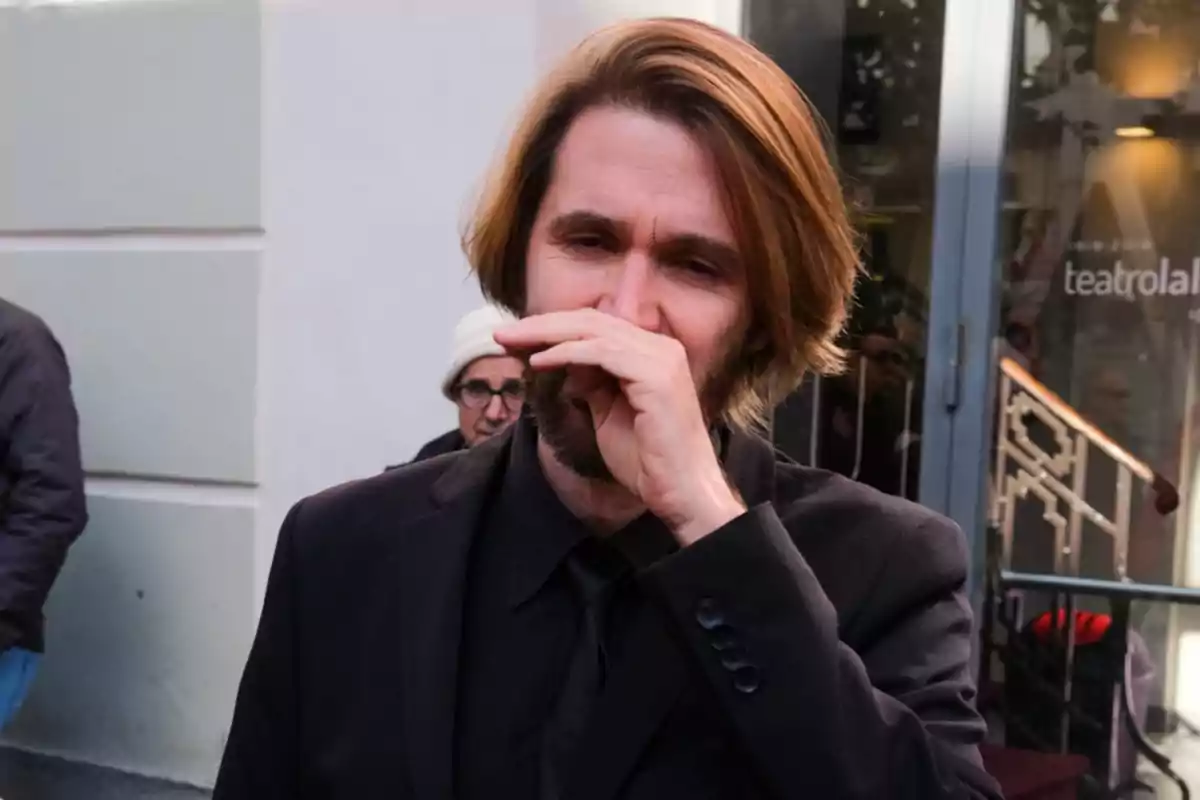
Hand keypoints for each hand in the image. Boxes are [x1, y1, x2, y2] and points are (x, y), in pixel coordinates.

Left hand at [494, 309, 744, 544]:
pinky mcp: (656, 375)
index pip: (596, 326)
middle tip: (502, 334)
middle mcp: (661, 347)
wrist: (680, 492)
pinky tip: (538, 361)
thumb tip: (560, 362)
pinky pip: (602, 353)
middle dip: (542, 325)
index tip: (515, 338)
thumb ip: (590, 382)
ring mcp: (661, 358)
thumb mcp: (608, 412)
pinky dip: (567, 353)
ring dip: (546, 334)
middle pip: (591, 320)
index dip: (552, 328)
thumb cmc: (648, 460)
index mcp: (653, 352)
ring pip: (593, 331)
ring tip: (510, 342)